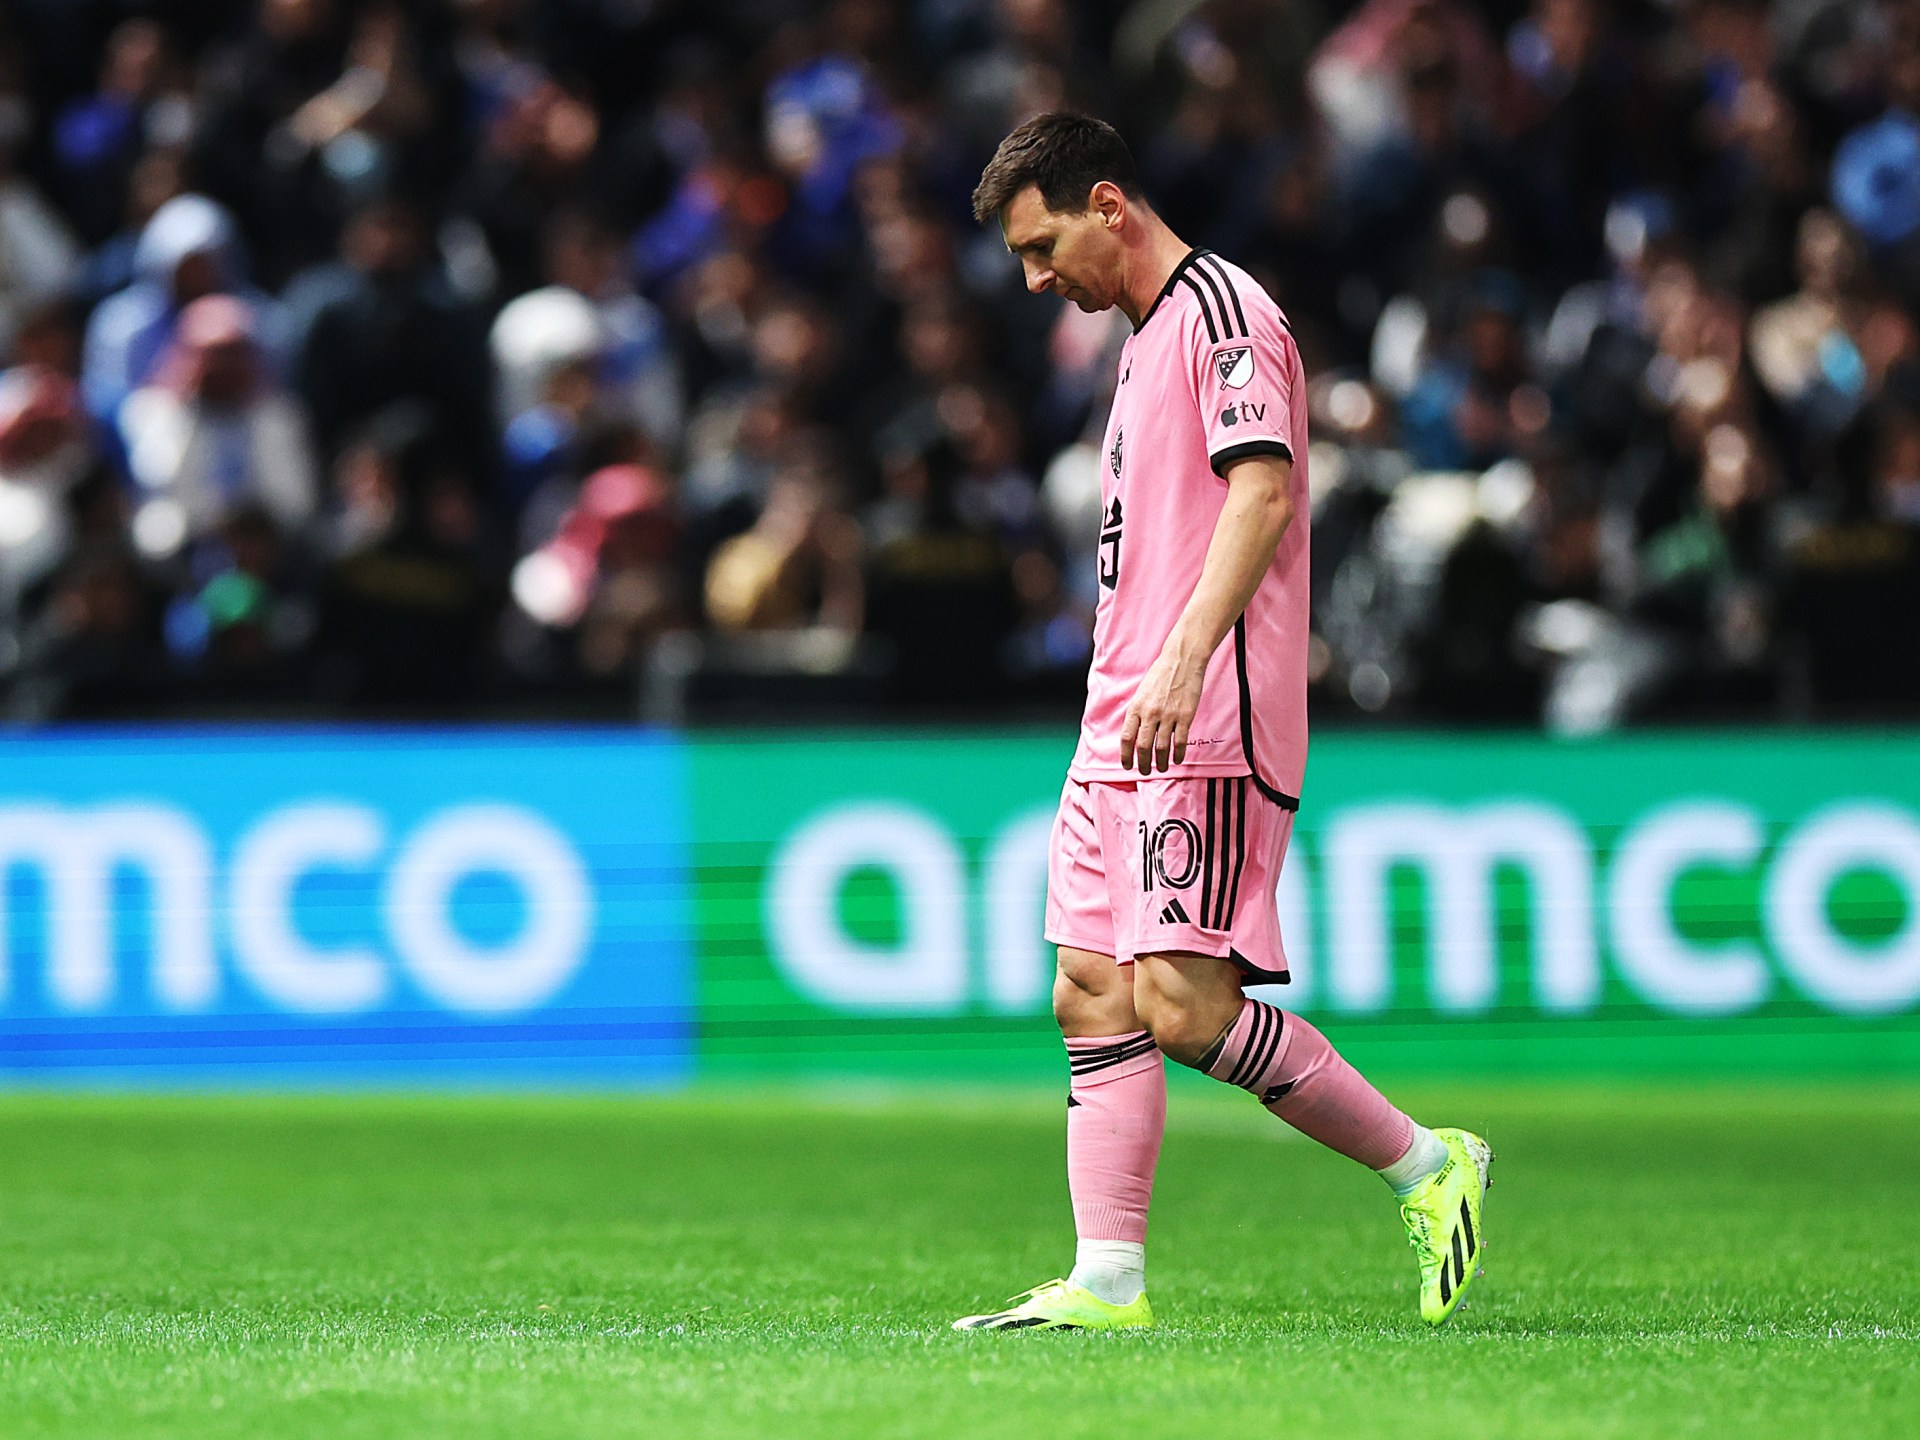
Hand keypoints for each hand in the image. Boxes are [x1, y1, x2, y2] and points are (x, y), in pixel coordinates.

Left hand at [1119, 642, 1205, 774]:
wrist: (1182, 660)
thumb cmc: (1160, 674)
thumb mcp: (1141, 692)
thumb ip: (1138, 712)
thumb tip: (1134, 733)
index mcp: (1136, 707)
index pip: (1126, 738)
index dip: (1125, 755)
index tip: (1127, 765)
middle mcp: (1150, 713)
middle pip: (1143, 746)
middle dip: (1143, 763)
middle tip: (1145, 772)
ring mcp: (1168, 716)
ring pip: (1161, 747)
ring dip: (1160, 762)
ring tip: (1162, 768)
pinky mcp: (1185, 716)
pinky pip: (1180, 741)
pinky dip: (1178, 753)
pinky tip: (1177, 759)